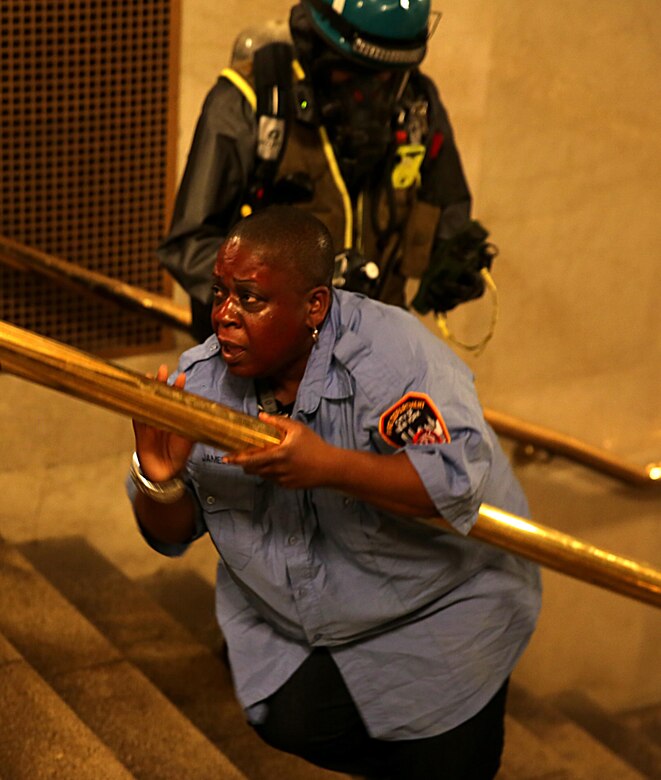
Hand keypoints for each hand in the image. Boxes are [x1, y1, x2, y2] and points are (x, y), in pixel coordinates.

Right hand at [131, 364, 194, 481]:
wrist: (165, 472)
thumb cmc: (178, 455)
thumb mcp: (189, 439)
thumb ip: (194, 426)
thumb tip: (204, 415)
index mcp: (176, 418)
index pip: (177, 398)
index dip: (178, 387)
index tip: (182, 376)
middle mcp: (163, 417)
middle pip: (161, 396)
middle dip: (162, 382)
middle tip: (163, 370)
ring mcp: (151, 422)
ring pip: (149, 402)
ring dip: (149, 390)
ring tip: (150, 376)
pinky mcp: (141, 430)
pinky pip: (138, 416)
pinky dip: (137, 406)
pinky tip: (137, 395)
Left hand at [223, 412, 335, 488]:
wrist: (330, 468)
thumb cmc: (314, 446)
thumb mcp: (298, 429)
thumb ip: (278, 422)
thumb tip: (261, 416)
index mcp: (278, 455)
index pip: (250, 460)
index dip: (236, 459)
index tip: (225, 458)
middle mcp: (277, 470)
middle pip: (252, 469)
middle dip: (244, 464)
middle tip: (239, 457)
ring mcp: (282, 480)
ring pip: (262, 475)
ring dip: (256, 468)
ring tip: (257, 458)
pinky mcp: (287, 485)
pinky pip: (273, 479)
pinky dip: (269, 472)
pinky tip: (276, 464)